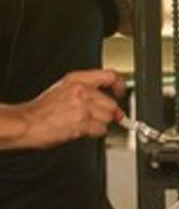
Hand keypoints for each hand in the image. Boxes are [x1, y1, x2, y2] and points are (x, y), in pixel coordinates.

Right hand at [11, 69, 125, 148]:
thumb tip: (110, 104)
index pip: (110, 76)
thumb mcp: (64, 90)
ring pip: (108, 117)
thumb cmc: (41, 110)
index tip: (121, 92)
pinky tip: (82, 130)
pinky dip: (95, 132)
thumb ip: (88, 93)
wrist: (26, 123)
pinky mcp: (82, 123)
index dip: (119, 85)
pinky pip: (101, 129)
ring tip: (83, 123)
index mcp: (77, 79)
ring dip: (100, 123)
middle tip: (92, 117)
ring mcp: (83, 107)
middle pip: (112, 103)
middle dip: (106, 113)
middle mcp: (82, 91)